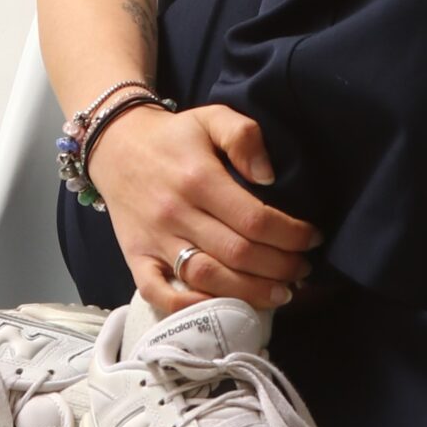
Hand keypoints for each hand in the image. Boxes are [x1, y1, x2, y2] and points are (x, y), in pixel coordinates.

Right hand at [85, 100, 324, 316]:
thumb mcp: (212, 117)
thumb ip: (244, 137)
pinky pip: (160, 294)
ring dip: (250, 293)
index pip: (255, 220)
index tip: (312, 239)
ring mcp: (154, 240)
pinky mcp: (136, 257)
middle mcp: (175, 213)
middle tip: (302, 270)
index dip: (292, 235)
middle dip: (280, 268)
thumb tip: (269, 176)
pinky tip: (223, 309)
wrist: (114, 145)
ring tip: (280, 293)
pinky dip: (192, 308)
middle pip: (238, 254)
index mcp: (199, 178)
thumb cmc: (174, 136)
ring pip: (207, 278)